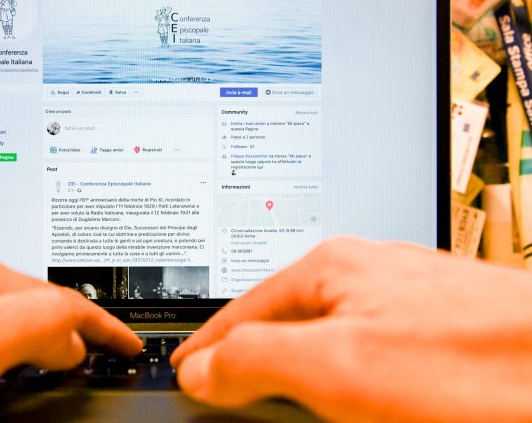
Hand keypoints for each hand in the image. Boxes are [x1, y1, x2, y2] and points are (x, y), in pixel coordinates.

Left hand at [0, 257, 141, 422]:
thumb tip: (77, 340)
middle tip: (99, 352)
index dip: (108, 329)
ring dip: (39, 338)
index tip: (130, 346)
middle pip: (42, 305)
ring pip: (7, 318)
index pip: (73, 303)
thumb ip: (39, 327)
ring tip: (55, 359)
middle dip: (78, 329)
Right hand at [171, 237, 531, 422]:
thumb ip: (257, 359)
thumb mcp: (339, 366)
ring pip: (326, 330)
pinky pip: (365, 346)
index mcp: (334, 267)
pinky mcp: (438, 331)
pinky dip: (339, 370)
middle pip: (283, 315)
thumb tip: (204, 368)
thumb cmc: (472, 364)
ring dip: (294, 362)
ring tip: (271, 388)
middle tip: (220, 384)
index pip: (242, 309)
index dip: (207, 346)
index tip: (185, 371)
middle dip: (248, 350)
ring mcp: (406, 300)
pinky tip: (347, 390)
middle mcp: (369, 273)